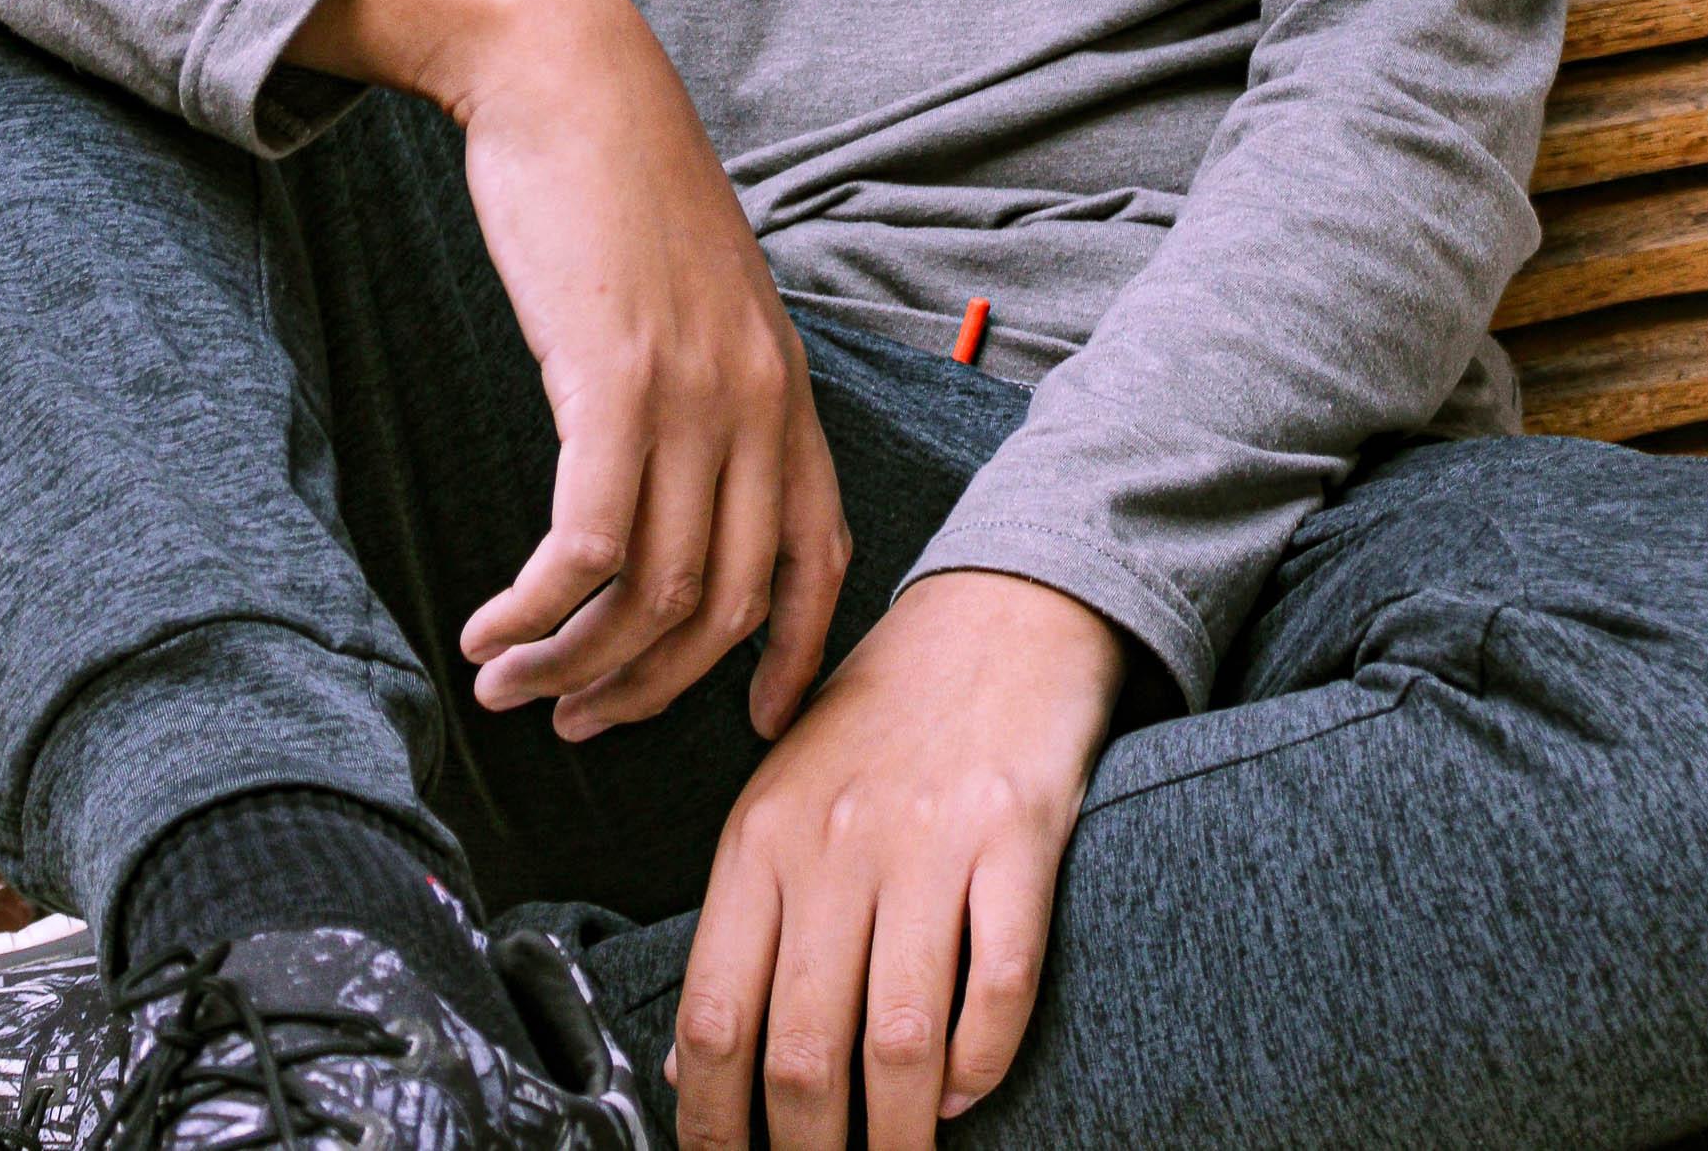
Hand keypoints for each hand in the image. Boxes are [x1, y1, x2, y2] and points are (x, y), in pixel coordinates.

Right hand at [287, 0, 849, 739]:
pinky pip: (591, 544)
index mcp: (786, 383)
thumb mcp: (695, 291)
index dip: (794, 659)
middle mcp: (758, 400)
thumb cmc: (618, 181)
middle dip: (650, 688)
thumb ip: (707, 380)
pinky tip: (490, 624)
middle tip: (573, 720)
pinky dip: (539, 607)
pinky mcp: (614, 380)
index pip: (823, 555)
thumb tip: (678, 472)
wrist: (570, 78)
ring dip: (575, 661)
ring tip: (507, 680)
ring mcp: (692, 393)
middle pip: (729, 604)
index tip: (749, 726)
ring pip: (656, 591)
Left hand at [670, 569, 1127, 1150]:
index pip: (713, 1015)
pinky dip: (981, 1063)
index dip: (712, 1125)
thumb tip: (689, 1066)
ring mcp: (929, 838)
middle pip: (803, 1049)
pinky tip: (963, 1090)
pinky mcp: (1018, 834)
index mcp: (760, 836)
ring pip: (898, 1040)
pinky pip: (999, 985)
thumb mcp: (783, 800)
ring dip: (896, 1137)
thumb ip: (741, 925)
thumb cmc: (883, 719)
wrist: (996, 609)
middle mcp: (834, 841)